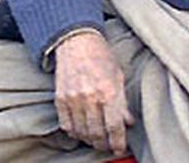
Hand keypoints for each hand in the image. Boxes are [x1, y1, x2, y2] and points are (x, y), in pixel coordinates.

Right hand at [54, 31, 133, 154]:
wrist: (76, 40)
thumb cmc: (100, 55)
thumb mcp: (118, 76)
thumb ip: (123, 101)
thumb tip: (127, 122)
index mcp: (108, 91)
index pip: (114, 127)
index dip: (118, 142)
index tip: (119, 148)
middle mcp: (90, 97)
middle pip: (97, 133)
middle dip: (104, 144)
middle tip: (108, 145)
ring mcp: (73, 98)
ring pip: (82, 132)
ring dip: (90, 139)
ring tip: (95, 139)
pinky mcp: (60, 98)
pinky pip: (66, 125)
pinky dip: (74, 132)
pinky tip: (80, 130)